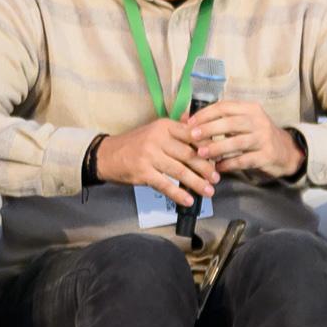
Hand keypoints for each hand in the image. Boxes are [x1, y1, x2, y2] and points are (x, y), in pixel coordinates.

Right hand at [94, 116, 219, 203]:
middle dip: (206, 168)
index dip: (208, 147)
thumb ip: (177, 129)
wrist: (106, 155)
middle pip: (188, 154)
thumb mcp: (155, 130)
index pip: (192, 135)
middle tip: (217, 177)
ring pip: (179, 171)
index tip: (220, 157)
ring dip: (196, 183)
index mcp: (164, 126)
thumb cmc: (135, 143)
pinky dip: (178, 194)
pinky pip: (165, 184)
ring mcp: (149, 156)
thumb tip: (199, 125)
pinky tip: (189, 200)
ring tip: (209, 191)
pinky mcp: (142, 172)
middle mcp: (157, 139)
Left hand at [186, 100, 304, 180]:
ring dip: (217, 148)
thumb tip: (184, 119)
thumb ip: (218, 120)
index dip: (205, 114)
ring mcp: (264, 138)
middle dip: (209, 129)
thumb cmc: (256, 134)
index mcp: (250, 108)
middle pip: (230, 123)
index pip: (224, 107)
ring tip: (201, 154)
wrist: (286, 151)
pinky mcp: (267, 155)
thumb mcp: (242, 122)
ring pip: (237, 142)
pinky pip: (245, 160)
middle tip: (192, 136)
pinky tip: (218, 167)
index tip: (189, 123)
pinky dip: (229, 164)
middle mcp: (259, 121)